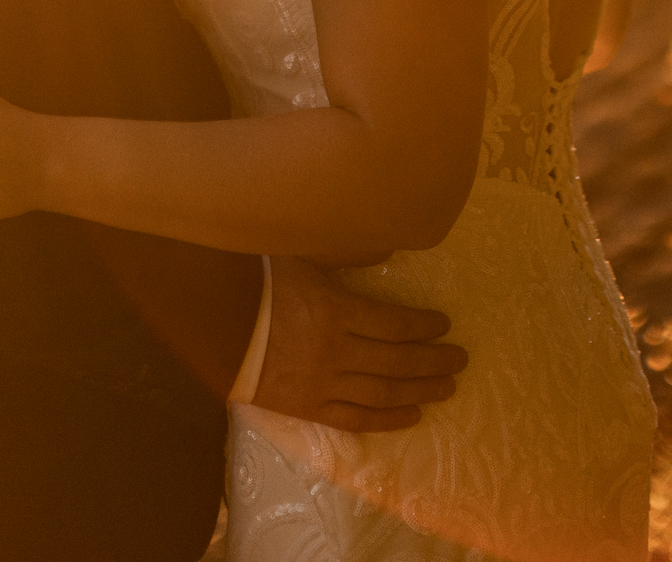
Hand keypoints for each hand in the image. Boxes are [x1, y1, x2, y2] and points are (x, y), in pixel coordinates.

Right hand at [249, 255, 467, 431]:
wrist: (211, 326)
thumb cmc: (254, 283)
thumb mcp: (299, 254)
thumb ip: (344, 254)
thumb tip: (387, 252)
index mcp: (336, 311)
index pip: (395, 323)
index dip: (425, 325)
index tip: (446, 324)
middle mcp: (336, 351)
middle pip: (397, 361)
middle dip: (434, 360)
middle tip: (461, 359)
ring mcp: (322, 383)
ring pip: (383, 393)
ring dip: (420, 391)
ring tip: (448, 388)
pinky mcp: (307, 407)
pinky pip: (354, 419)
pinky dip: (386, 420)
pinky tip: (412, 416)